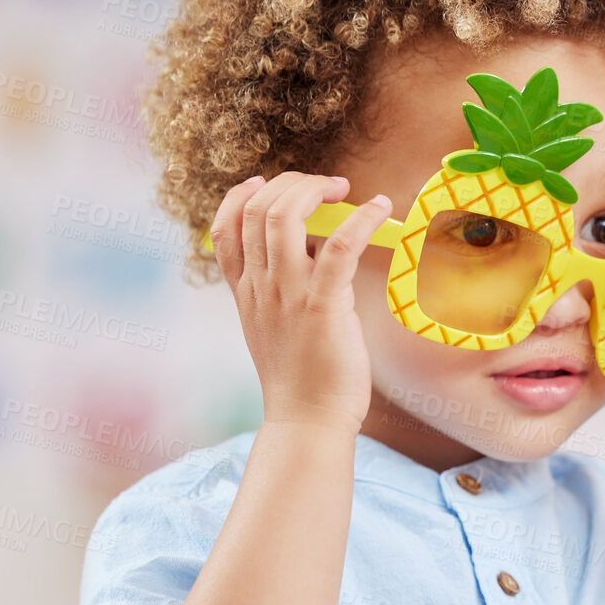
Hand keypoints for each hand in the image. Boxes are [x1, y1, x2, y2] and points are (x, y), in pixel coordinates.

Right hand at [208, 172, 391, 436]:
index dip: (241, 195)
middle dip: (291, 183)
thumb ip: (285, 285)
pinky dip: (362, 218)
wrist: (308, 421)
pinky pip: (339, 246)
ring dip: (317, 190)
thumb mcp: (277, 325)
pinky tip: (380, 208)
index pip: (224, 227)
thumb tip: (316, 246)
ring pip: (286, 216)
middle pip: (258, 209)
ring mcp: (287, 295)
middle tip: (326, 187)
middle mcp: (260, 287)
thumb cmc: (303, 377)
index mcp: (245, 292)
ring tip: (344, 190)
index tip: (264, 183)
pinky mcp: (322, 306)